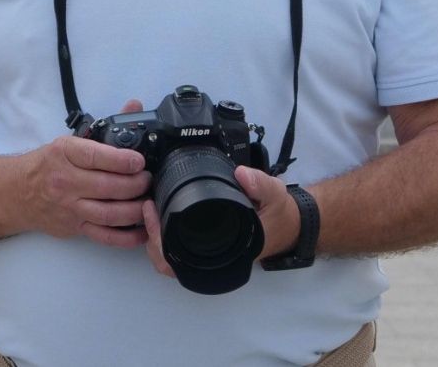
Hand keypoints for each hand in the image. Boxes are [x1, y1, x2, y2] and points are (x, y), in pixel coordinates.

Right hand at [21, 99, 150, 248]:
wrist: (16, 193)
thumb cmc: (46, 165)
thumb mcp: (69, 141)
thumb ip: (105, 128)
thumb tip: (134, 106)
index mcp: (64, 154)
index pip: (96, 157)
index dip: (122, 160)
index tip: (139, 161)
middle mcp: (65, 182)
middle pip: (107, 187)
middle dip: (136, 184)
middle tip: (148, 179)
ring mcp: (70, 208)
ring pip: (109, 214)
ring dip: (135, 209)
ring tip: (148, 201)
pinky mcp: (74, 228)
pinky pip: (104, 236)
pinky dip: (126, 237)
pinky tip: (142, 231)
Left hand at [138, 165, 301, 279]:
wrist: (290, 224)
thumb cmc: (281, 214)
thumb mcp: (274, 194)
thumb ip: (260, 183)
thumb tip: (240, 173)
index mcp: (225, 251)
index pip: (180, 259)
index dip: (159, 240)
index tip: (152, 211)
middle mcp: (214, 258)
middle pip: (167, 263)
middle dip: (151, 238)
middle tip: (147, 207)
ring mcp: (209, 255)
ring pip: (170, 258)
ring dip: (156, 237)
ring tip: (150, 208)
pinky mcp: (207, 246)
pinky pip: (179, 249)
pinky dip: (166, 236)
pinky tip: (162, 214)